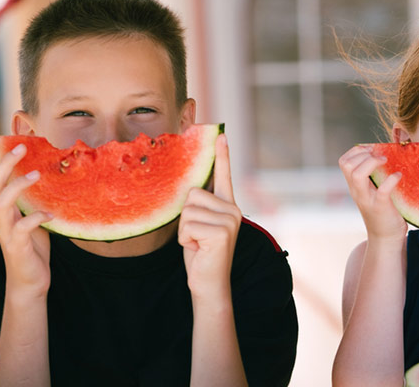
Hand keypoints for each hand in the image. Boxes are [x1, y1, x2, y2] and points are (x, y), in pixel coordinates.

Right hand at [0, 137, 51, 300]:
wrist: (29, 280)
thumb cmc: (32, 247)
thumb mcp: (32, 218)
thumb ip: (33, 201)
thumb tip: (46, 176)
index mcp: (3, 208)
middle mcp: (0, 216)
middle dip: (4, 163)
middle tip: (21, 146)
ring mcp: (6, 230)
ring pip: (3, 202)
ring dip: (18, 185)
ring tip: (37, 174)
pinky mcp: (17, 245)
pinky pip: (23, 228)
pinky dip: (36, 218)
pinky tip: (51, 215)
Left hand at [180, 134, 242, 301]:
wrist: (209, 284)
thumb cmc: (200, 254)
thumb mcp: (197, 225)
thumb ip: (198, 207)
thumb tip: (189, 190)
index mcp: (228, 206)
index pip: (223, 175)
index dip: (222, 155)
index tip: (221, 133)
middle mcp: (232, 209)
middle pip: (192, 194)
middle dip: (186, 217)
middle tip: (197, 237)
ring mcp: (230, 220)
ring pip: (188, 210)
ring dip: (185, 230)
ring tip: (198, 244)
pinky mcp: (222, 231)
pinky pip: (188, 225)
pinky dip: (186, 240)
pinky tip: (199, 249)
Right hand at [338, 145, 406, 241]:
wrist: (386, 237)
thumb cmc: (383, 211)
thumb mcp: (373, 191)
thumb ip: (373, 176)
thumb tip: (385, 153)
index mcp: (355, 186)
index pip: (344, 162)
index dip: (356, 151)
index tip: (372, 150)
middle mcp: (357, 192)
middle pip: (347, 165)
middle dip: (363, 154)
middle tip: (380, 156)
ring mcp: (367, 199)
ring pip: (357, 175)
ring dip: (372, 163)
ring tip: (385, 161)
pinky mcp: (381, 207)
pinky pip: (383, 190)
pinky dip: (391, 179)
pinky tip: (399, 176)